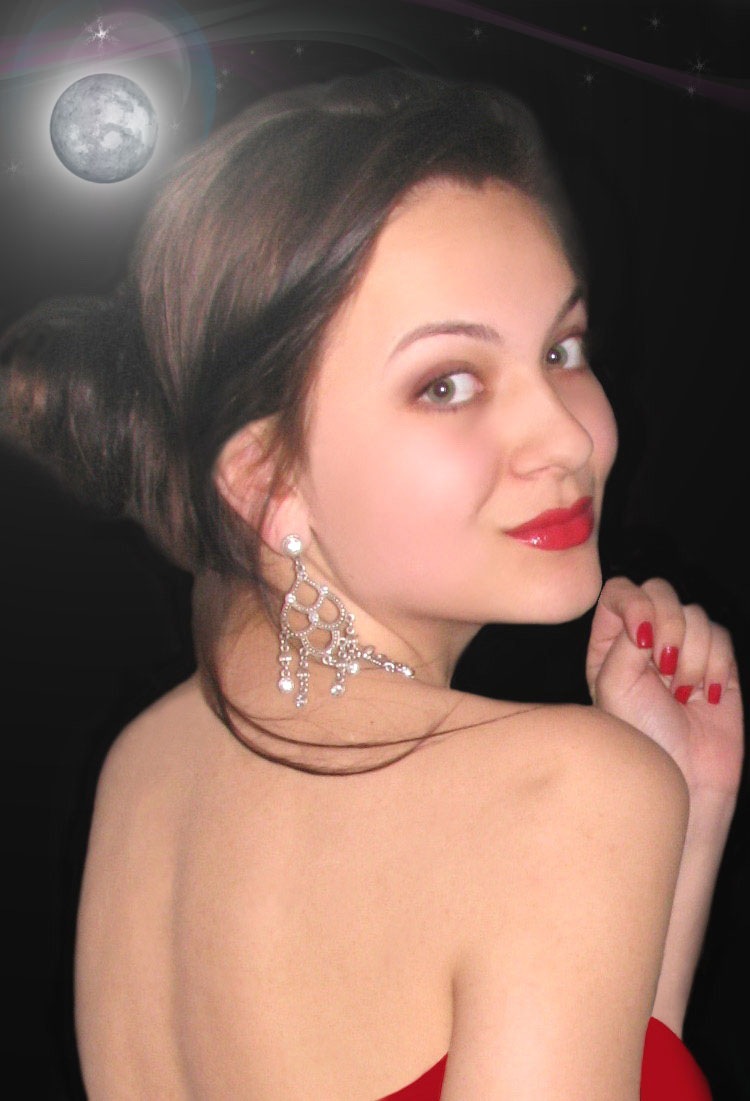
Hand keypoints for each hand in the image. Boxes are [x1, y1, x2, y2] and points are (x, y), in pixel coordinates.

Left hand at [586, 577, 743, 799]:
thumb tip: (651, 614)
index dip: (636, 602)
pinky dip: (714, 664)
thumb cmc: (639, 736)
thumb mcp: (615, 682)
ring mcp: (681, 648)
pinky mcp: (715, 662)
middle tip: (664, 667)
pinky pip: (721, 636)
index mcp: (610, 641)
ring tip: (680, 694)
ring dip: (691, 654)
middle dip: (669, 626)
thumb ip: (626, 636)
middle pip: (661, 591)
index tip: (644, 636)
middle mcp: (644, 639)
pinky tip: (703, 696)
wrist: (683, 776)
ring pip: (695, 614)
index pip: (620, 590)